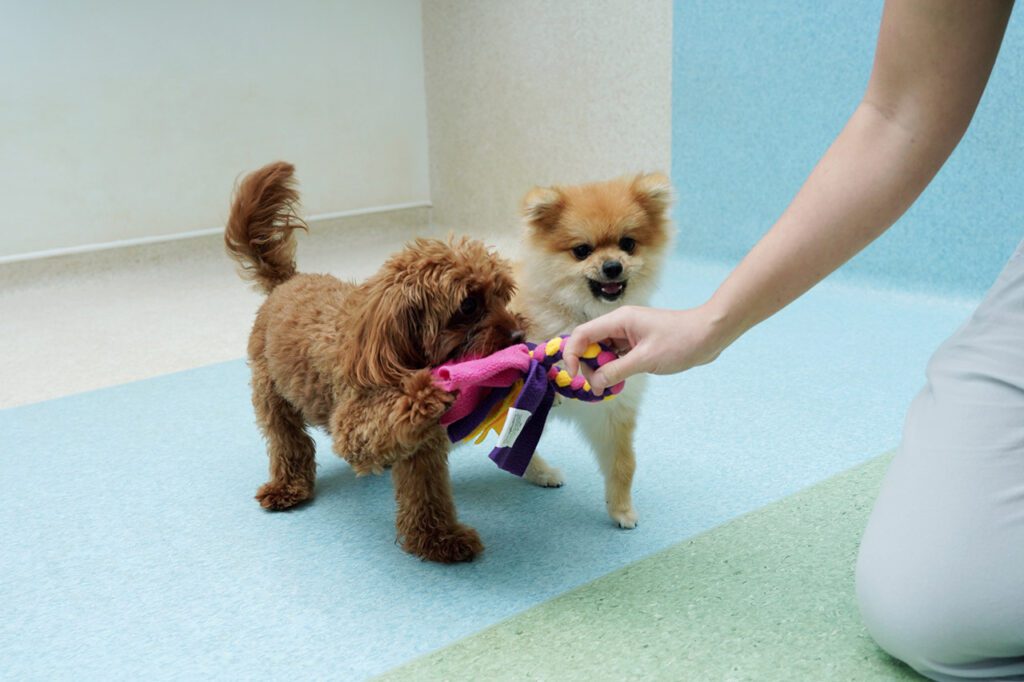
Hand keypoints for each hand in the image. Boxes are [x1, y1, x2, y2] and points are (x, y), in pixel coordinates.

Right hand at [562, 304, 730, 392]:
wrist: (710, 334)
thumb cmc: (681, 341)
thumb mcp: (645, 359)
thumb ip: (616, 371)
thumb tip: (595, 384)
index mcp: (619, 320)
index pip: (582, 335)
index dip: (572, 355)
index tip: (574, 376)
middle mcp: (620, 324)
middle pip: (590, 344)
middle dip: (589, 366)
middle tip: (600, 386)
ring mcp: (629, 334)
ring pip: (603, 352)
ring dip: (602, 369)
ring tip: (611, 386)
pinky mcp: (638, 343)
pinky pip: (617, 356)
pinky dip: (615, 369)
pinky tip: (620, 381)